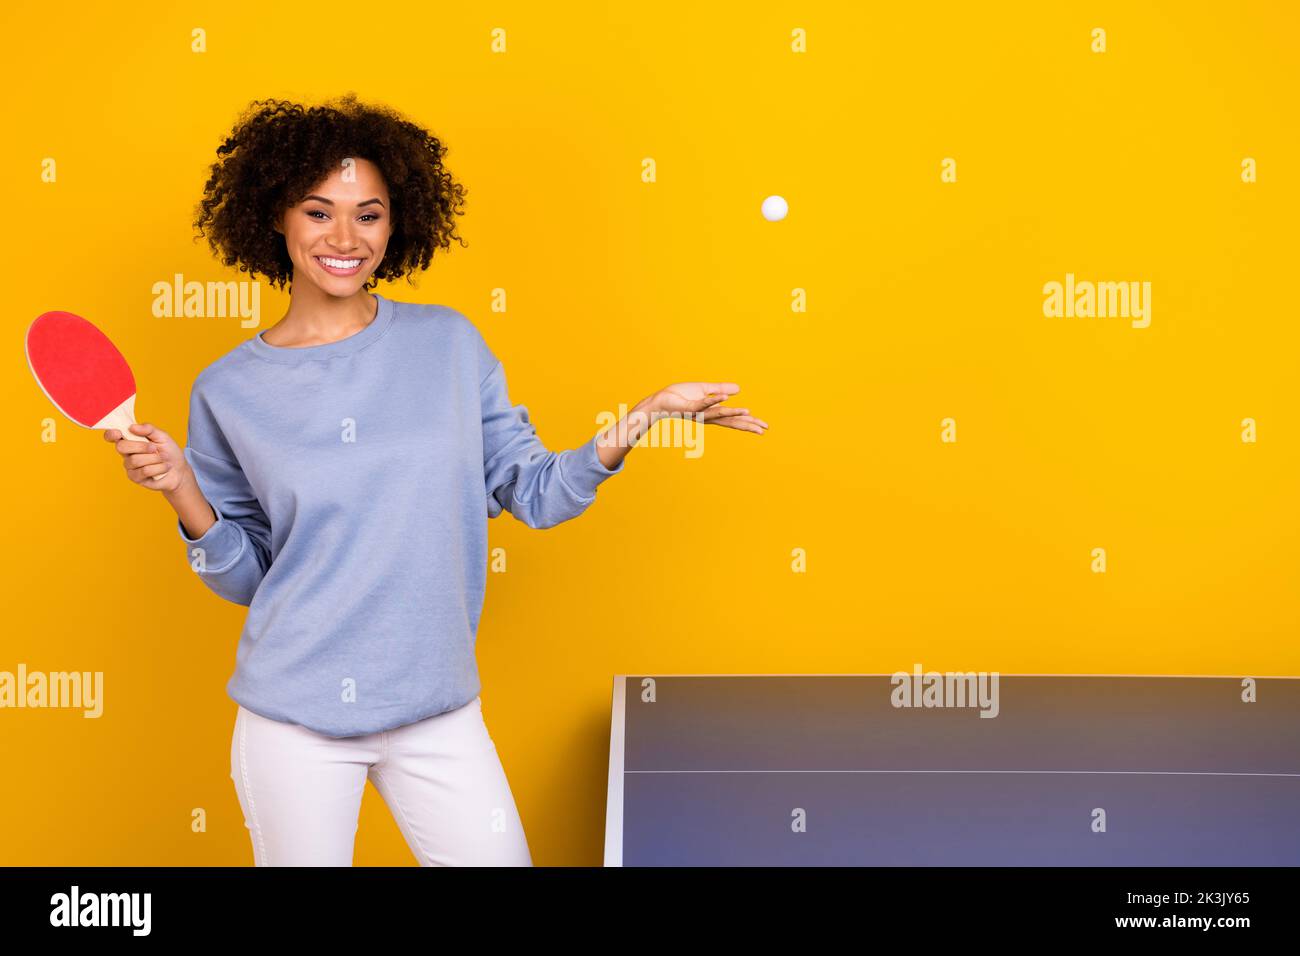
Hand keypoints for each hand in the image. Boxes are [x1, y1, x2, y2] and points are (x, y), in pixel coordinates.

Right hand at [103, 423, 191, 492]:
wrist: (179, 470)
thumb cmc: (169, 451)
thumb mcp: (162, 436)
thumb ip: (149, 429)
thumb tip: (132, 427)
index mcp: (130, 440)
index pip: (112, 436)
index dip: (111, 434)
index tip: (118, 432)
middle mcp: (126, 453)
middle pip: (121, 447)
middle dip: (141, 446)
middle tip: (155, 448)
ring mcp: (129, 466)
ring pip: (135, 460)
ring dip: (154, 458)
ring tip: (163, 458)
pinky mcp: (135, 478)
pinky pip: (144, 471)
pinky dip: (159, 468)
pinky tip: (164, 467)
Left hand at [646, 382, 767, 434]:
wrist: (660, 401)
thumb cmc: (680, 396)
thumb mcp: (704, 390)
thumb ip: (720, 390)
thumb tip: (739, 389)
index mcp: (712, 413)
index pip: (734, 419)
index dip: (749, 423)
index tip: (764, 427)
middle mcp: (707, 417)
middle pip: (731, 422)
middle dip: (747, 425)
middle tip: (763, 429)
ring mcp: (698, 413)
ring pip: (719, 413)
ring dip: (734, 412)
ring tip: (749, 412)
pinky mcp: (689, 408)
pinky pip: (702, 404)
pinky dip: (714, 400)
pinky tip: (725, 398)